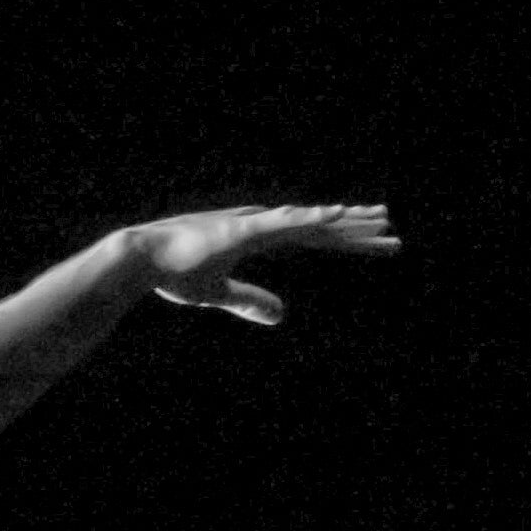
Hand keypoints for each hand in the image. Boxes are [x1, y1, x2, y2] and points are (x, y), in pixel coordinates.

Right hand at [137, 202, 396, 325]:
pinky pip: (283, 224)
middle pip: (321, 228)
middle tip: (393, 228)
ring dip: (346, 219)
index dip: (346, 242)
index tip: (376, 243)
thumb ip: (249, 301)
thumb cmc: (171, 274)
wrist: (137, 259)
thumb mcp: (218, 293)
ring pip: (310, 222)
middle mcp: (263, 227)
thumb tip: (282, 316)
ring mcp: (254, 226)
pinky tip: (336, 214)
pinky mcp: (241, 231)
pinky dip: (310, 218)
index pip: (314, 239)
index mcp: (260, 241)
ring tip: (380, 217)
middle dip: (358, 230)